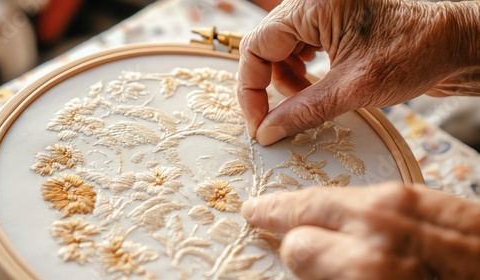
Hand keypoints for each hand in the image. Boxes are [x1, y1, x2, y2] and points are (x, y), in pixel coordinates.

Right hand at [238, 0, 479, 145]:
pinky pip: (299, 49)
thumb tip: (266, 133)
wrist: (455, 46)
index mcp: (313, 5)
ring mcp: (322, 12)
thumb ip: (303, 111)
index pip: (257, 46)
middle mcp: (312, 3)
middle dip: (268, 86)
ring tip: (305, 99)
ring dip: (284, 81)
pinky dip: (300, 72)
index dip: (251, 89)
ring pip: (280, 50)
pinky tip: (315, 84)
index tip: (259, 124)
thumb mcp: (353, 88)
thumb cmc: (415, 53)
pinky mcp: (331, 25)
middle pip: (265, 47)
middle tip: (276, 119)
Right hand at [241, 182, 479, 278]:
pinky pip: (367, 192)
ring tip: (290, 206)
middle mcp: (379, 229)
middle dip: (279, 211)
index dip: (291, 255)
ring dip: (309, 203)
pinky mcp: (422, 194)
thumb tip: (313, 264)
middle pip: (307, 208)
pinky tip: (340, 208)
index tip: (282, 253)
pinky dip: (345, 199)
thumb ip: (340, 273)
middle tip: (259, 212)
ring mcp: (403, 205)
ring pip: (334, 194)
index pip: (299, 247)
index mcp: (368, 265)